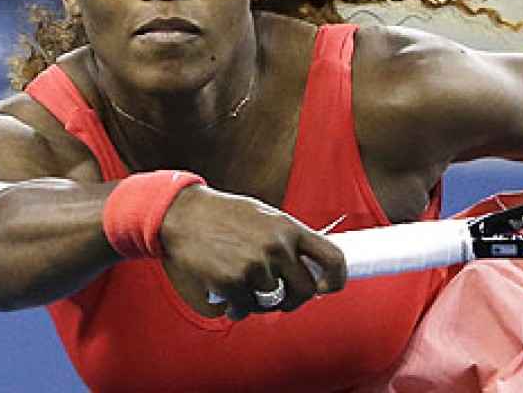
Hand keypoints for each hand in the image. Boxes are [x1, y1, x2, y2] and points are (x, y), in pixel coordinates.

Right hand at [160, 185, 345, 320]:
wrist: (185, 214)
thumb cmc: (227, 216)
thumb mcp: (266, 217)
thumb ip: (288, 240)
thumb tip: (311, 268)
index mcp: (290, 228)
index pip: (332, 257)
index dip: (337, 279)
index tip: (327, 288)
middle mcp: (277, 247)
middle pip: (306, 290)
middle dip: (295, 299)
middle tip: (280, 297)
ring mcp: (255, 265)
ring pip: (273, 302)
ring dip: (260, 302)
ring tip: (246, 290)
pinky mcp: (231, 282)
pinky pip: (246, 308)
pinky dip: (239, 308)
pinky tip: (230, 298)